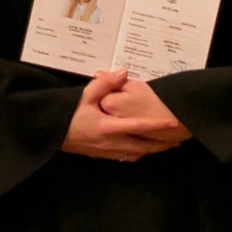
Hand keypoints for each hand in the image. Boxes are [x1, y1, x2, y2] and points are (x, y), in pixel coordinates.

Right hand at [62, 72, 181, 161]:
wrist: (54, 135)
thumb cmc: (70, 114)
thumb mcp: (85, 95)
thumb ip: (104, 84)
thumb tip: (123, 73)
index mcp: (108, 127)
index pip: (139, 126)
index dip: (157, 125)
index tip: (173, 123)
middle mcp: (111, 143)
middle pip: (143, 146)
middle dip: (162, 144)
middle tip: (178, 140)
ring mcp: (108, 152)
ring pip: (137, 154)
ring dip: (152, 151)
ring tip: (166, 146)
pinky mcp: (104, 156)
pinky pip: (127, 158)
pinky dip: (139, 153)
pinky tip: (144, 149)